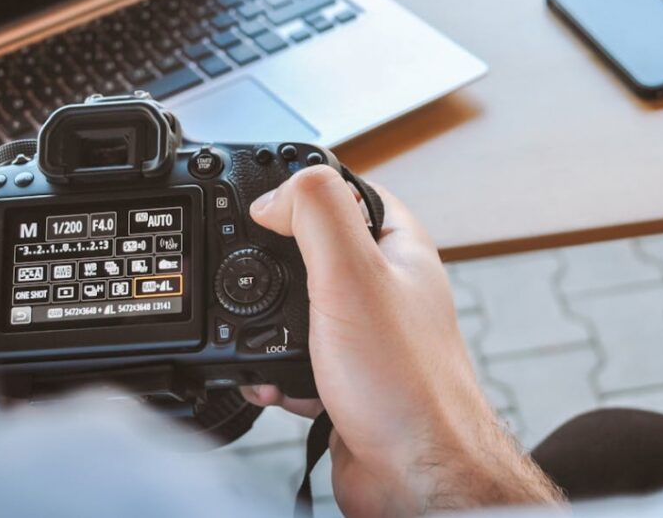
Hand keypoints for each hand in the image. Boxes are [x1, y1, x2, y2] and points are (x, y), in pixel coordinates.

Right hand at [243, 166, 562, 515]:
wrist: (413, 474)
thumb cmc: (403, 382)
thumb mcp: (351, 274)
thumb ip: (314, 214)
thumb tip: (270, 197)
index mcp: (395, 245)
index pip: (343, 188)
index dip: (298, 188)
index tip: (261, 205)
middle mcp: (383, 284)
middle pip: (308, 247)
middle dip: (269, 266)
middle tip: (249, 278)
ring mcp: (364, 331)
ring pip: (295, 307)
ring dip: (265, 326)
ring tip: (263, 342)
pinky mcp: (343, 374)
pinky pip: (293, 357)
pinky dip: (273, 369)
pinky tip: (274, 384)